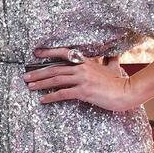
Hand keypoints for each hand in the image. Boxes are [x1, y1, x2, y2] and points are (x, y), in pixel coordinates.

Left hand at [23, 48, 140, 111]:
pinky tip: (43, 100)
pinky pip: (63, 94)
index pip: (64, 53)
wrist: (128, 92)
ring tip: (30, 86)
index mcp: (86, 61)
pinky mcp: (84, 91)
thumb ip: (110, 59)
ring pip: (56, 80)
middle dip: (38, 73)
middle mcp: (81, 68)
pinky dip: (51, 97)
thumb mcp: (114, 67)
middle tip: (26, 77)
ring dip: (40, 83)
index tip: (36, 53)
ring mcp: (82, 79)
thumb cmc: (120, 81)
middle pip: (55, 69)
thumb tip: (112, 54)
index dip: (49, 52)